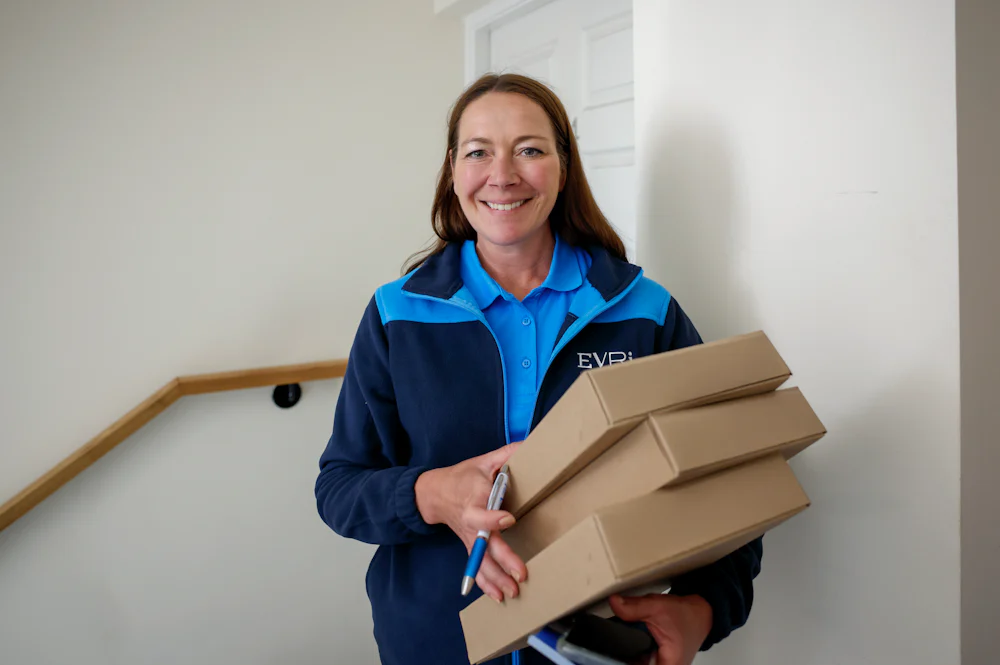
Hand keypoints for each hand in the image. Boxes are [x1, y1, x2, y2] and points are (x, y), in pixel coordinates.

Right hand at [414, 444, 526, 602]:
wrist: (434, 494)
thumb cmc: (463, 476)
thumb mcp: (484, 461)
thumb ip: (508, 455)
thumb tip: (532, 444)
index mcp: (473, 499)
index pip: (480, 512)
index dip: (492, 518)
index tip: (509, 519)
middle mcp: (470, 523)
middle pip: (485, 545)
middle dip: (502, 559)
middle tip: (520, 574)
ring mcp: (469, 538)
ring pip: (481, 562)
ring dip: (496, 579)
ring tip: (513, 592)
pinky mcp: (469, 547)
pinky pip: (476, 568)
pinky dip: (485, 584)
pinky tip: (498, 597)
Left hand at [608, 594, 712, 664]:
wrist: (701, 611)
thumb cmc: (686, 614)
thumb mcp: (657, 607)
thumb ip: (633, 608)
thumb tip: (614, 603)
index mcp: (670, 664)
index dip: (628, 661)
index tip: (618, 654)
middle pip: (638, 664)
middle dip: (629, 654)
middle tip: (625, 640)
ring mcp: (666, 664)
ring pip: (641, 661)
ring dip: (635, 651)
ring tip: (633, 638)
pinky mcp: (663, 659)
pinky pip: (645, 658)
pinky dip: (639, 649)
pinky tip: (636, 640)